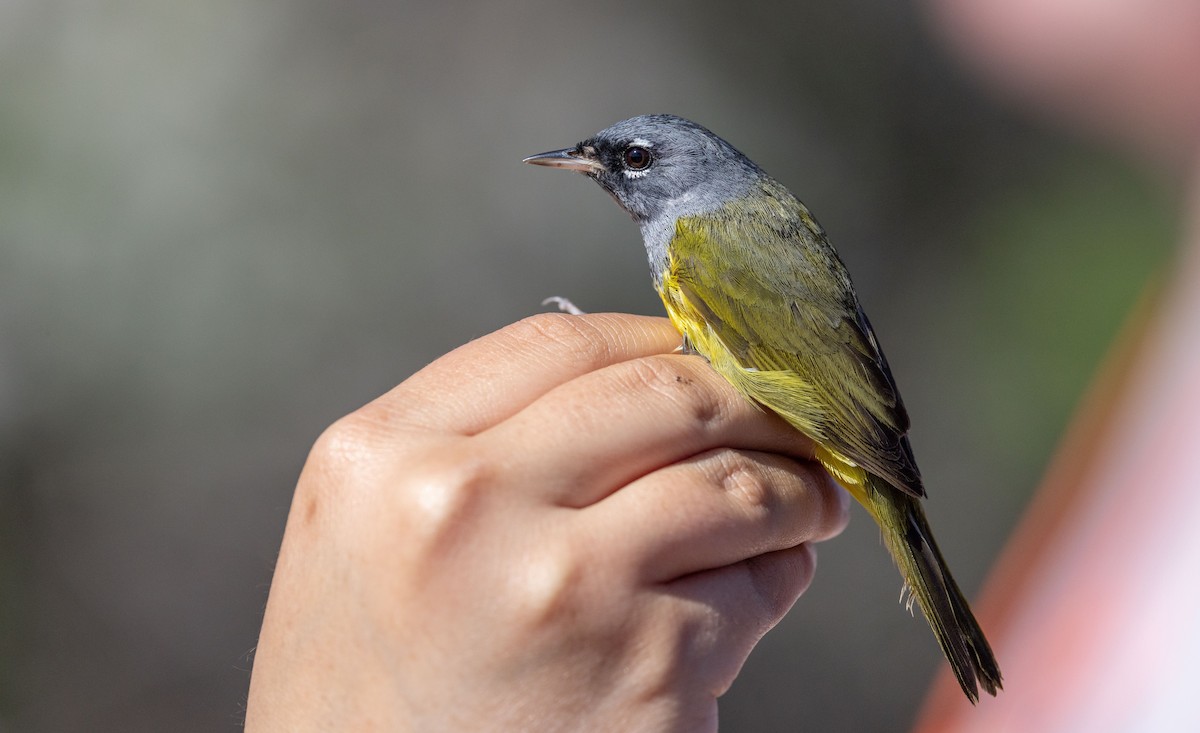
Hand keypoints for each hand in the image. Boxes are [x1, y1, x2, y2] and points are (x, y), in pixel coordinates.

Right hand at [244, 313, 848, 732]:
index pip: (557, 343)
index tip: (702, 352)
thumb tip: (638, 386)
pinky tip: (761, 586)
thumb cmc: (370, 700)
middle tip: (788, 415)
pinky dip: (777, 576)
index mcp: (382, 458)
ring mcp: (564, 585)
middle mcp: (465, 505)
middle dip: (750, 397)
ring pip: (733, 483)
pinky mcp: (647, 667)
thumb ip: (472, 447)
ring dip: (793, 487)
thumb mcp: (368, 541)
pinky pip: (755, 585)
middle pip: (661, 392)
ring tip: (806, 501)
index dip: (655, 337)